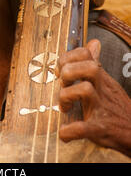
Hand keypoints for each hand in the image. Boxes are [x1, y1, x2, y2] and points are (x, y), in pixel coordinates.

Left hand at [56, 39, 130, 156]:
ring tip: (64, 107)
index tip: (60, 69)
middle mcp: (101, 89)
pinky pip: (83, 128)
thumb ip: (95, 62)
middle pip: (88, 67)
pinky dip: (69, 131)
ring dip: (66, 97)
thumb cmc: (115, 105)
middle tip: (62, 84)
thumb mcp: (106, 81)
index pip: (85, 54)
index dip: (68, 57)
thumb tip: (93, 43)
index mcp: (100, 77)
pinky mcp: (99, 128)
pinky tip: (64, 133)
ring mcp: (101, 107)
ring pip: (85, 90)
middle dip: (69, 73)